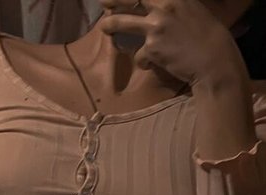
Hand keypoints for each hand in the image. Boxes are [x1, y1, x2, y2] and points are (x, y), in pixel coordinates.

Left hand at [99, 0, 243, 86]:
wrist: (214, 61)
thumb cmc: (209, 37)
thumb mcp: (193, 10)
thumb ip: (174, 5)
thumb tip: (157, 6)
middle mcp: (164, 5)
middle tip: (104, 2)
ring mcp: (156, 25)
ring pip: (123, 23)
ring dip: (111, 25)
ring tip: (104, 27)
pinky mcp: (152, 47)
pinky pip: (140, 55)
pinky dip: (144, 61)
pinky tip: (153, 64)